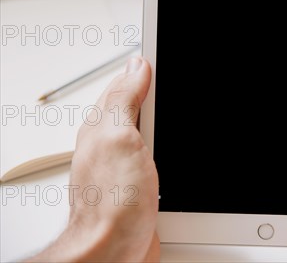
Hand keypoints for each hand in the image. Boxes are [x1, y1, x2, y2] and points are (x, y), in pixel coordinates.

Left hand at [28, 58, 158, 261]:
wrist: (113, 249)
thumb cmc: (110, 204)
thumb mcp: (118, 138)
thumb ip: (125, 100)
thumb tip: (137, 66)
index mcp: (104, 123)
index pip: (126, 82)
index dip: (147, 67)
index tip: (166, 53)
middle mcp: (113, 139)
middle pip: (139, 102)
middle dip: (157, 88)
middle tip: (171, 72)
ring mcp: (127, 160)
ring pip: (150, 126)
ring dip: (164, 115)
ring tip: (172, 97)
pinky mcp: (142, 179)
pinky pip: (157, 150)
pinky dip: (168, 141)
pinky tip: (173, 140)